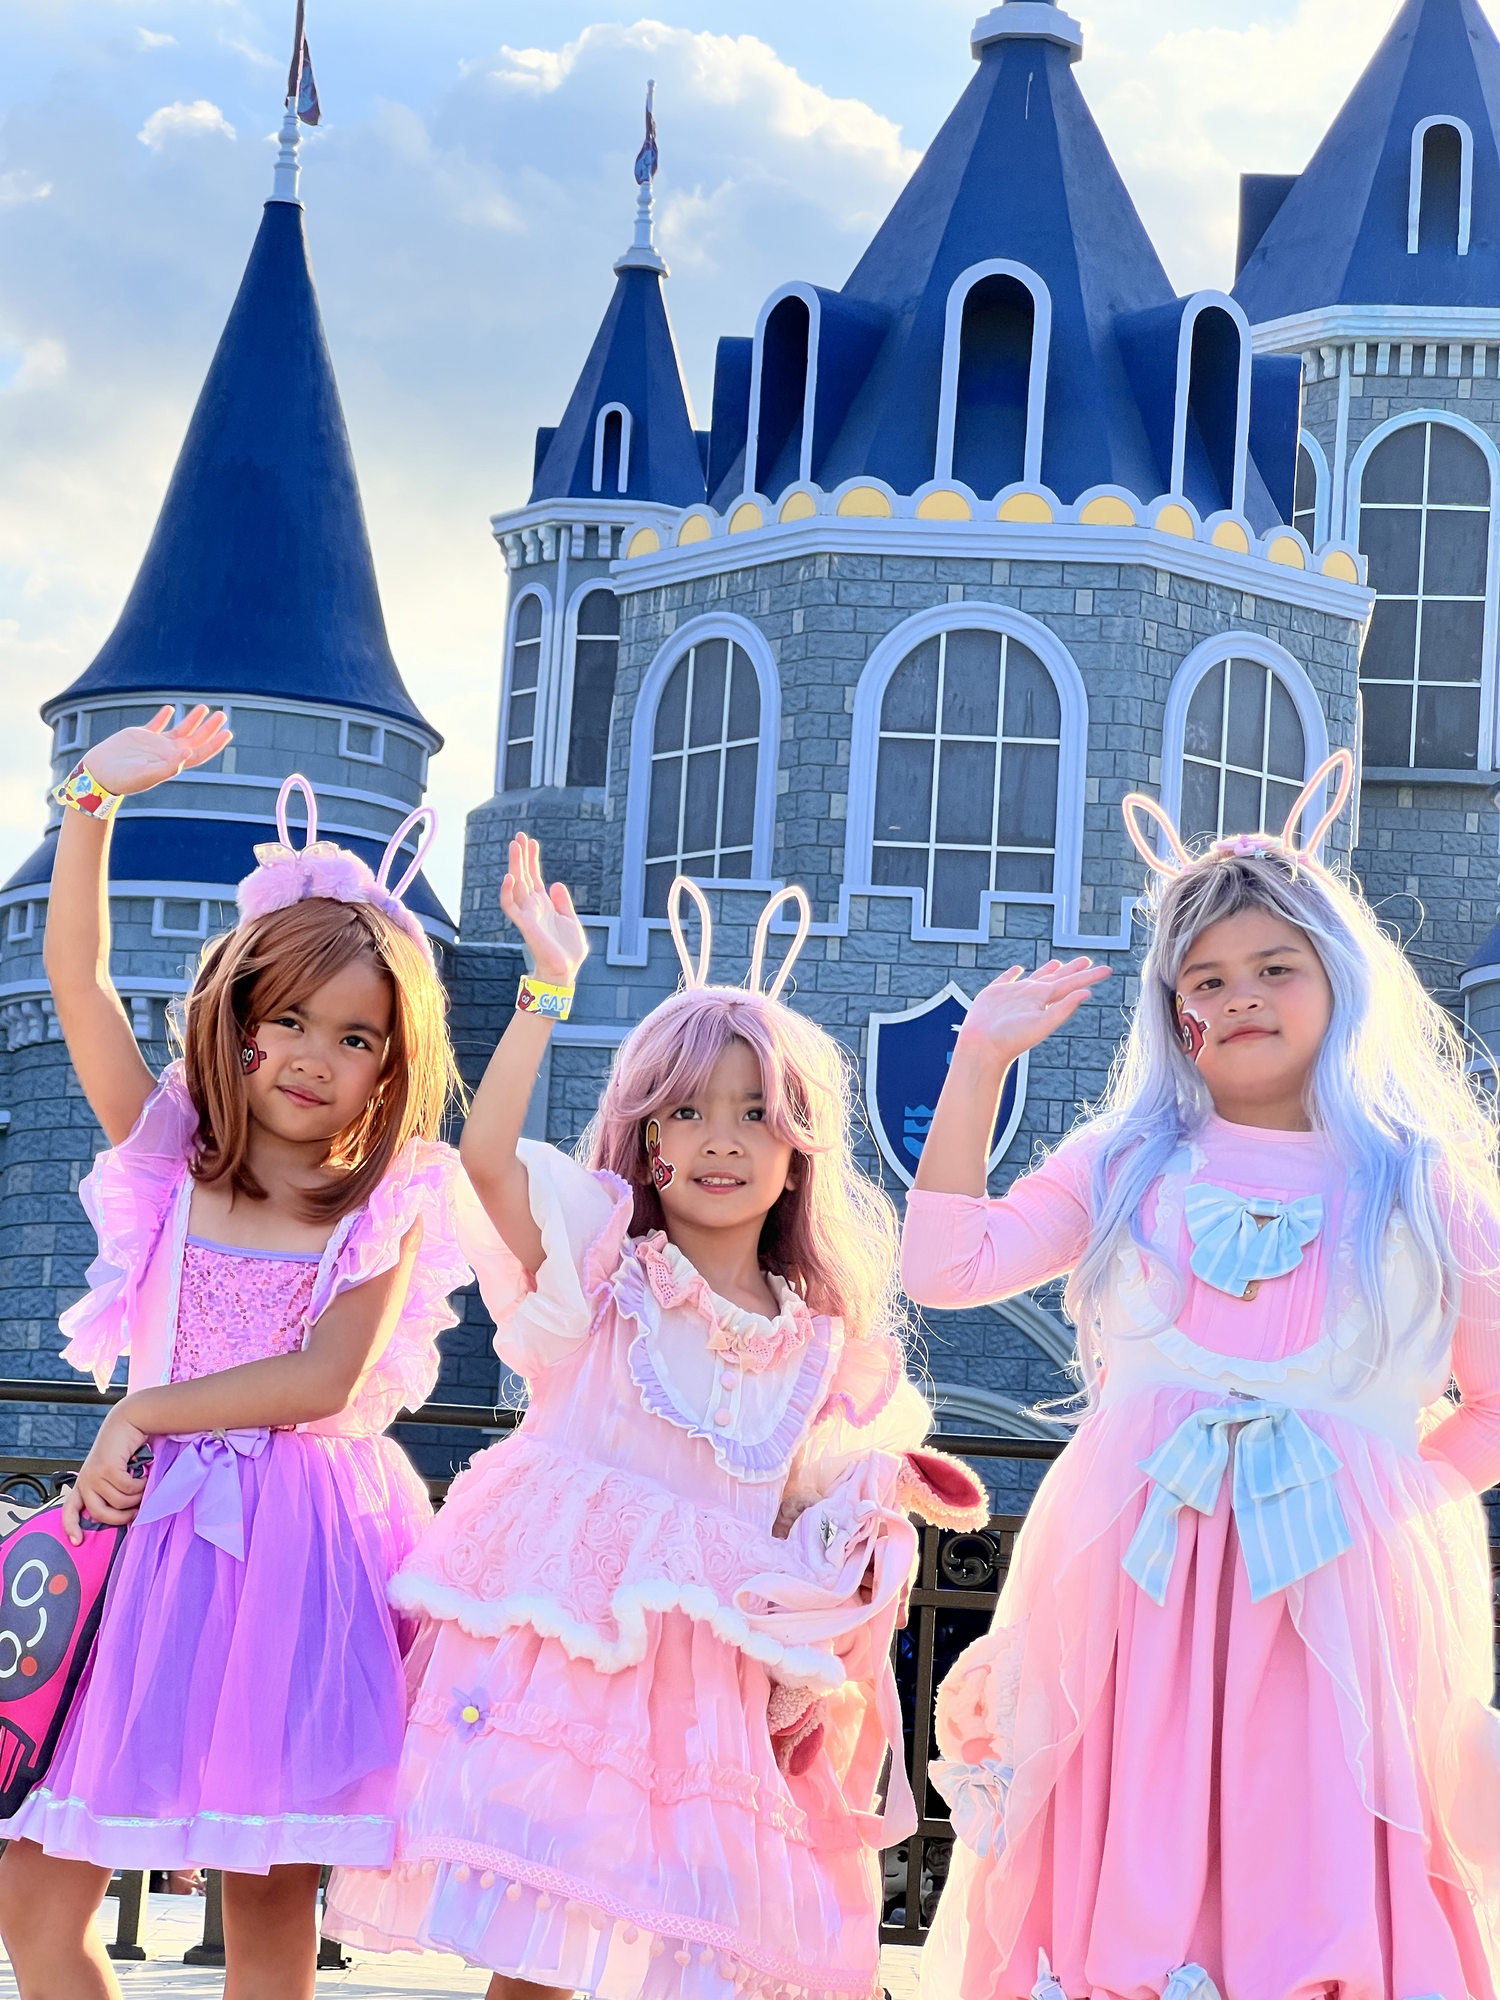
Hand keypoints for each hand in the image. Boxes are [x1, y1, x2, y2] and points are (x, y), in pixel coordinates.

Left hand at [61, 1405, 151, 1545]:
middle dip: (123, 1517)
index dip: (71, 1527)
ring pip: (119, 1502)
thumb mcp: (114, 1472)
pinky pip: (128, 1488)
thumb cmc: (125, 1449)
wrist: (126, 1422)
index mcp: (84, 1484)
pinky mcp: (106, 1469)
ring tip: (144, 1484)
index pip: (70, 1510)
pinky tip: (145, 1475)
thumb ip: (112, 1491)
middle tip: (137, 1511)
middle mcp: (85, 1481)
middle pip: (101, 1515)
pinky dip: (141, 1484)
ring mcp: (94, 1475)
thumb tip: (126, 1514)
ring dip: (137, 1496)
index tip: (77, 1541)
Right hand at [77, 704, 231, 798]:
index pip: (200, 753)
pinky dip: (163, 716)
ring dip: (192, 719)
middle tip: (222, 714)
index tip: (228, 732)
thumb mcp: (148, 774)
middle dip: (209, 727)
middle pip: (194, 739)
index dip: (215, 744)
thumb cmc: (124, 779)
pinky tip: (170, 709)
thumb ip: (169, 765)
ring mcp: (155, 744)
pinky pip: (156, 724)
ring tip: (204, 707)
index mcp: (173, 763)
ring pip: (179, 729)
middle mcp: (167, 753)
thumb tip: (189, 752)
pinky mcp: (140, 736)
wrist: (100, 774)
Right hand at [500, 833, 587, 985]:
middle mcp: (533, 906)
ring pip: (516, 885)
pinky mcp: (525, 924)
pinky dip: (508, 892)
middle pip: (523, 876)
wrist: (565, 970)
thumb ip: (563, 902)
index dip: (532, 859)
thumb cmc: (568, 950)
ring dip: (514, 865)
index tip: (531, 842)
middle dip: (521, 856)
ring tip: (514, 846)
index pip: (534, 877)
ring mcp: (528, 914)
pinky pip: (511, 906)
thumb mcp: (571, 920)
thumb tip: (556, 883)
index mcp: (544, 905)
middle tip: (519, 836)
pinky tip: (509, 876)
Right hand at [955, 958, 1111, 1065]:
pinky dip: (1012, 973)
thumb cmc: (1011, 1039)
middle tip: (1086, 961)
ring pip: (1034, 977)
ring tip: (1058, 963)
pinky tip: (1017, 969)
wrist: (982, 1046)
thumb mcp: (1043, 1023)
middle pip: (1057, 979)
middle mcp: (1032, 996)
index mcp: (1045, 1001)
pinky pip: (1006, 979)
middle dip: (1072, 970)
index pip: (1072, 985)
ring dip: (1046, 969)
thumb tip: (1087, 992)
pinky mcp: (995, 993)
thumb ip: (1064, 1008)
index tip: (1108, 970)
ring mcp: (1014, 994)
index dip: (1090, 976)